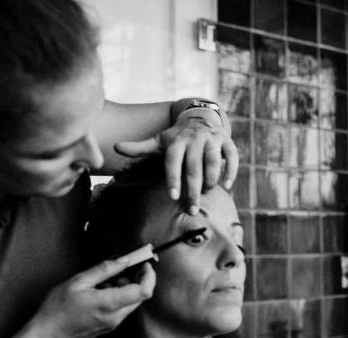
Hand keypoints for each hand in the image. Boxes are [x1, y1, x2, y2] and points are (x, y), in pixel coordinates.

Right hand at [31, 256, 155, 337]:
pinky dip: (117, 296)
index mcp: (110, 304)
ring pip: (131, 301)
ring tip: (103, 280)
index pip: (144, 291)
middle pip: (140, 295)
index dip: (149, 276)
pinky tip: (100, 290)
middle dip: (136, 278)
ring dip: (125, 287)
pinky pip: (121, 308)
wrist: (47, 336)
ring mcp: (113, 323)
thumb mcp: (79, 281)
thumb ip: (104, 270)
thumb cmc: (57, 309)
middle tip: (121, 267)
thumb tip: (124, 260)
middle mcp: (116, 316)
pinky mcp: (109, 326)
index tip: (144, 264)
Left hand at [113, 110, 238, 213]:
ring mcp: (212, 139)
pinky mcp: (227, 141)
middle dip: (193, 190)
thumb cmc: (178, 137)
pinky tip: (226, 186)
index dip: (173, 179)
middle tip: (192, 209)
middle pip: (193, 167)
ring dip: (211, 180)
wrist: (201, 117)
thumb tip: (115, 147)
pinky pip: (232, 156)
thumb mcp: (159, 141)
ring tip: (207, 193)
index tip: (173, 197)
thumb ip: (140, 147)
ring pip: (213, 161)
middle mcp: (194, 139)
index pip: (173, 161)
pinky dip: (230, 171)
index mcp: (177, 141)